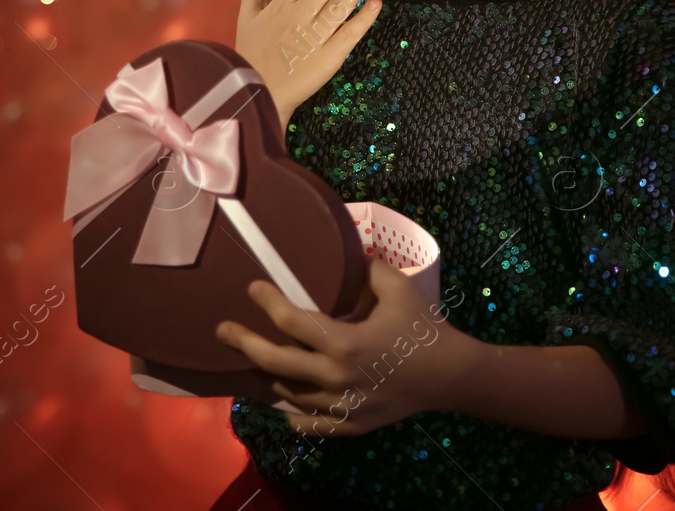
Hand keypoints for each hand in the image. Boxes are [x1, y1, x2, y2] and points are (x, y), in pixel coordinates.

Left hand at [213, 259, 475, 436]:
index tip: (253, 289)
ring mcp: (342, 406)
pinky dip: (292, 414)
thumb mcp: (397, 289)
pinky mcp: (351, 425)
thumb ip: (367, 268)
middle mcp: (337, 377)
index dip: (267, 302)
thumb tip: (348, 249)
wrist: (451, 376)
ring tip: (253, 358)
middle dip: (245, 343)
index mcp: (346, 342)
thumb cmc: (423, 328)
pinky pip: (310, 425)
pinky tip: (284, 402)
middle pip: (277, 363)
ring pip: (289, 394)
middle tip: (223, 331)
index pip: (292, 322)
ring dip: (268, 374)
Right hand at [230, 0, 382, 122]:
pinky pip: (349, 35)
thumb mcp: (248, 14)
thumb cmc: (253, 52)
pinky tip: (376, 2)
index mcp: (281, 6)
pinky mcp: (328, 59)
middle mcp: (298, 18)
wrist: (257, 94)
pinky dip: (363, 19)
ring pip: (338, 6)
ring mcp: (314, 39)